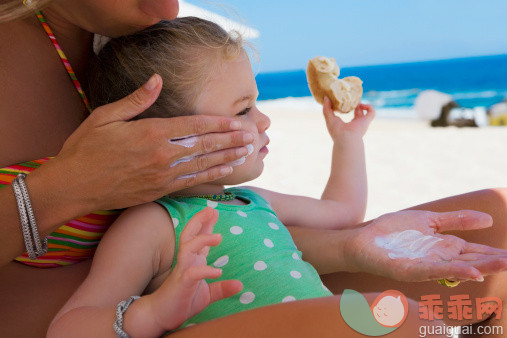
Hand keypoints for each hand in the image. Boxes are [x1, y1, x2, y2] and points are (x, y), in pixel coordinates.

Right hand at [36, 75, 253, 212]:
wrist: (73, 186)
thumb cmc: (86, 149)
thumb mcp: (106, 116)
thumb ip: (137, 99)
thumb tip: (157, 79)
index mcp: (150, 133)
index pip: (194, 126)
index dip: (219, 124)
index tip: (238, 122)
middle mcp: (162, 155)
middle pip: (205, 146)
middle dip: (231, 141)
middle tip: (253, 137)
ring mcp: (163, 175)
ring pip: (203, 165)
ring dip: (228, 158)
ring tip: (248, 153)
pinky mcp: (160, 191)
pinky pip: (192, 183)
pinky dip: (212, 177)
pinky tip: (226, 172)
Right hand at [149, 207, 242, 330]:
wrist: (160, 316)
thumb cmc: (181, 302)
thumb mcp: (207, 295)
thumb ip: (221, 289)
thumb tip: (240, 285)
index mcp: (192, 261)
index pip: (199, 239)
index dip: (206, 225)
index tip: (214, 212)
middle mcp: (186, 262)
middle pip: (190, 235)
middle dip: (199, 221)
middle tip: (211, 209)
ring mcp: (182, 271)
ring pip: (188, 248)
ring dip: (202, 240)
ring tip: (218, 236)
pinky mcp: (181, 284)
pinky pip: (192, 273)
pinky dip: (205, 271)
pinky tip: (217, 272)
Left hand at [322, 97, 374, 138]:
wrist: (345, 138)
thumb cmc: (336, 131)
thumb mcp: (329, 118)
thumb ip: (326, 108)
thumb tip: (326, 98)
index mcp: (348, 125)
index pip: (349, 116)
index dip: (348, 108)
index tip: (345, 101)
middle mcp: (357, 124)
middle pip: (359, 112)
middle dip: (357, 105)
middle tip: (352, 98)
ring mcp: (362, 122)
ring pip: (367, 112)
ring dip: (363, 105)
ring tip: (357, 100)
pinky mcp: (367, 121)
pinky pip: (372, 112)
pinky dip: (369, 106)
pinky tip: (361, 105)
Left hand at [345, 210, 506, 281]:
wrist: (363, 239)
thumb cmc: (393, 231)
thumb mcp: (428, 220)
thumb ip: (456, 220)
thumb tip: (488, 219)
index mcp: (444, 246)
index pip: (473, 251)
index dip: (492, 254)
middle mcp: (438, 258)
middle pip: (469, 261)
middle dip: (492, 262)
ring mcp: (425, 264)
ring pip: (457, 268)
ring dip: (480, 267)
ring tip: (502, 264)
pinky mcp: (410, 269)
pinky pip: (434, 270)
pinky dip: (453, 270)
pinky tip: (470, 270)